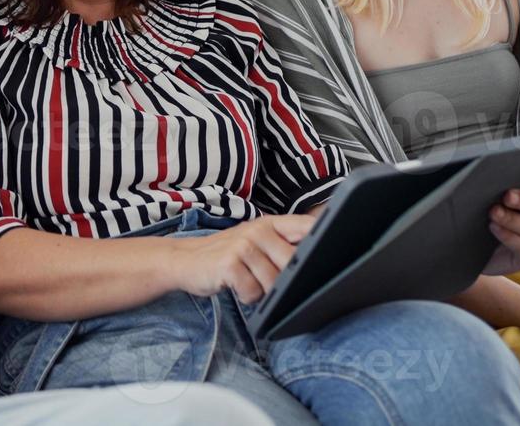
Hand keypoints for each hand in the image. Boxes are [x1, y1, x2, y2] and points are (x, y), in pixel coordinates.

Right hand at [172, 214, 317, 303]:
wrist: (184, 260)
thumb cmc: (227, 255)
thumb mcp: (256, 242)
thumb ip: (284, 245)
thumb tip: (319, 262)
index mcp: (271, 223)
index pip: (307, 227)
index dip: (325, 240)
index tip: (334, 254)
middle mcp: (259, 230)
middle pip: (294, 263)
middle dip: (286, 281)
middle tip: (266, 278)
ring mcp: (244, 245)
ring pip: (274, 283)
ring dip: (262, 291)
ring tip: (247, 280)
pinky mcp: (230, 263)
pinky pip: (253, 292)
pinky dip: (246, 296)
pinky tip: (235, 285)